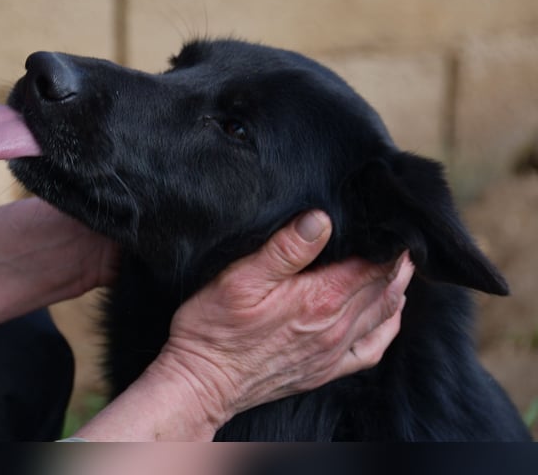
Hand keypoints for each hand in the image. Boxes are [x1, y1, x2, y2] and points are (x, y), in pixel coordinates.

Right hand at [152, 210, 412, 429]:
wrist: (201, 384)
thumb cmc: (214, 328)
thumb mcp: (240, 278)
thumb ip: (285, 248)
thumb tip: (321, 219)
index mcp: (319, 298)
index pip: (374, 266)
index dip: (390, 243)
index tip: (394, 221)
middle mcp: (335, 327)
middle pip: (385, 288)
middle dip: (398, 261)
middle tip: (402, 237)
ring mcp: (332, 352)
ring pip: (384, 315)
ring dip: (397, 288)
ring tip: (401, 267)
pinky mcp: (324, 370)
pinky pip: (372, 350)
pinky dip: (388, 327)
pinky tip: (388, 315)